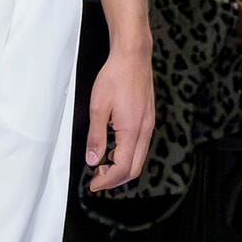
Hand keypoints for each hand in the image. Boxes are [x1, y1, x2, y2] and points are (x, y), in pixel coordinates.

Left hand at [85, 47, 156, 191]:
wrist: (133, 57)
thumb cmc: (115, 77)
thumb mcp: (98, 107)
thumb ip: (96, 137)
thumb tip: (93, 160)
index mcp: (132, 130)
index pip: (122, 167)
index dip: (107, 180)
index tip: (93, 184)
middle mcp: (145, 130)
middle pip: (134, 168)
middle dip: (115, 179)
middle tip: (96, 179)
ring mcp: (149, 125)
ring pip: (138, 158)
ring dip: (121, 167)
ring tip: (101, 165)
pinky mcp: (148, 119)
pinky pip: (140, 146)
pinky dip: (127, 155)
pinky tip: (113, 149)